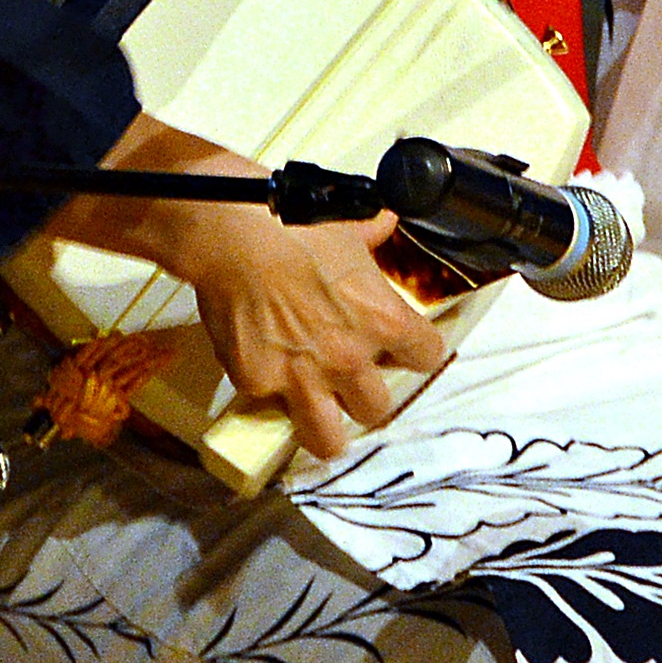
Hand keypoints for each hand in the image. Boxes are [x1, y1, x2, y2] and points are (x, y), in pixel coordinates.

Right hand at [158, 204, 451, 460]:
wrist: (234, 236)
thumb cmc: (293, 225)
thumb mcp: (344, 226)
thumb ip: (370, 235)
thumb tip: (386, 223)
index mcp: (383, 320)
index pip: (427, 357)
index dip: (414, 352)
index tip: (401, 349)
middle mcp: (350, 358)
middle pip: (378, 408)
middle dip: (364, 396)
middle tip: (350, 383)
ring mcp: (303, 377)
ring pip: (328, 439)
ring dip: (326, 431)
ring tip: (319, 422)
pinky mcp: (259, 382)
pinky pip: (266, 401)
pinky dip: (264, 386)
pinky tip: (259, 363)